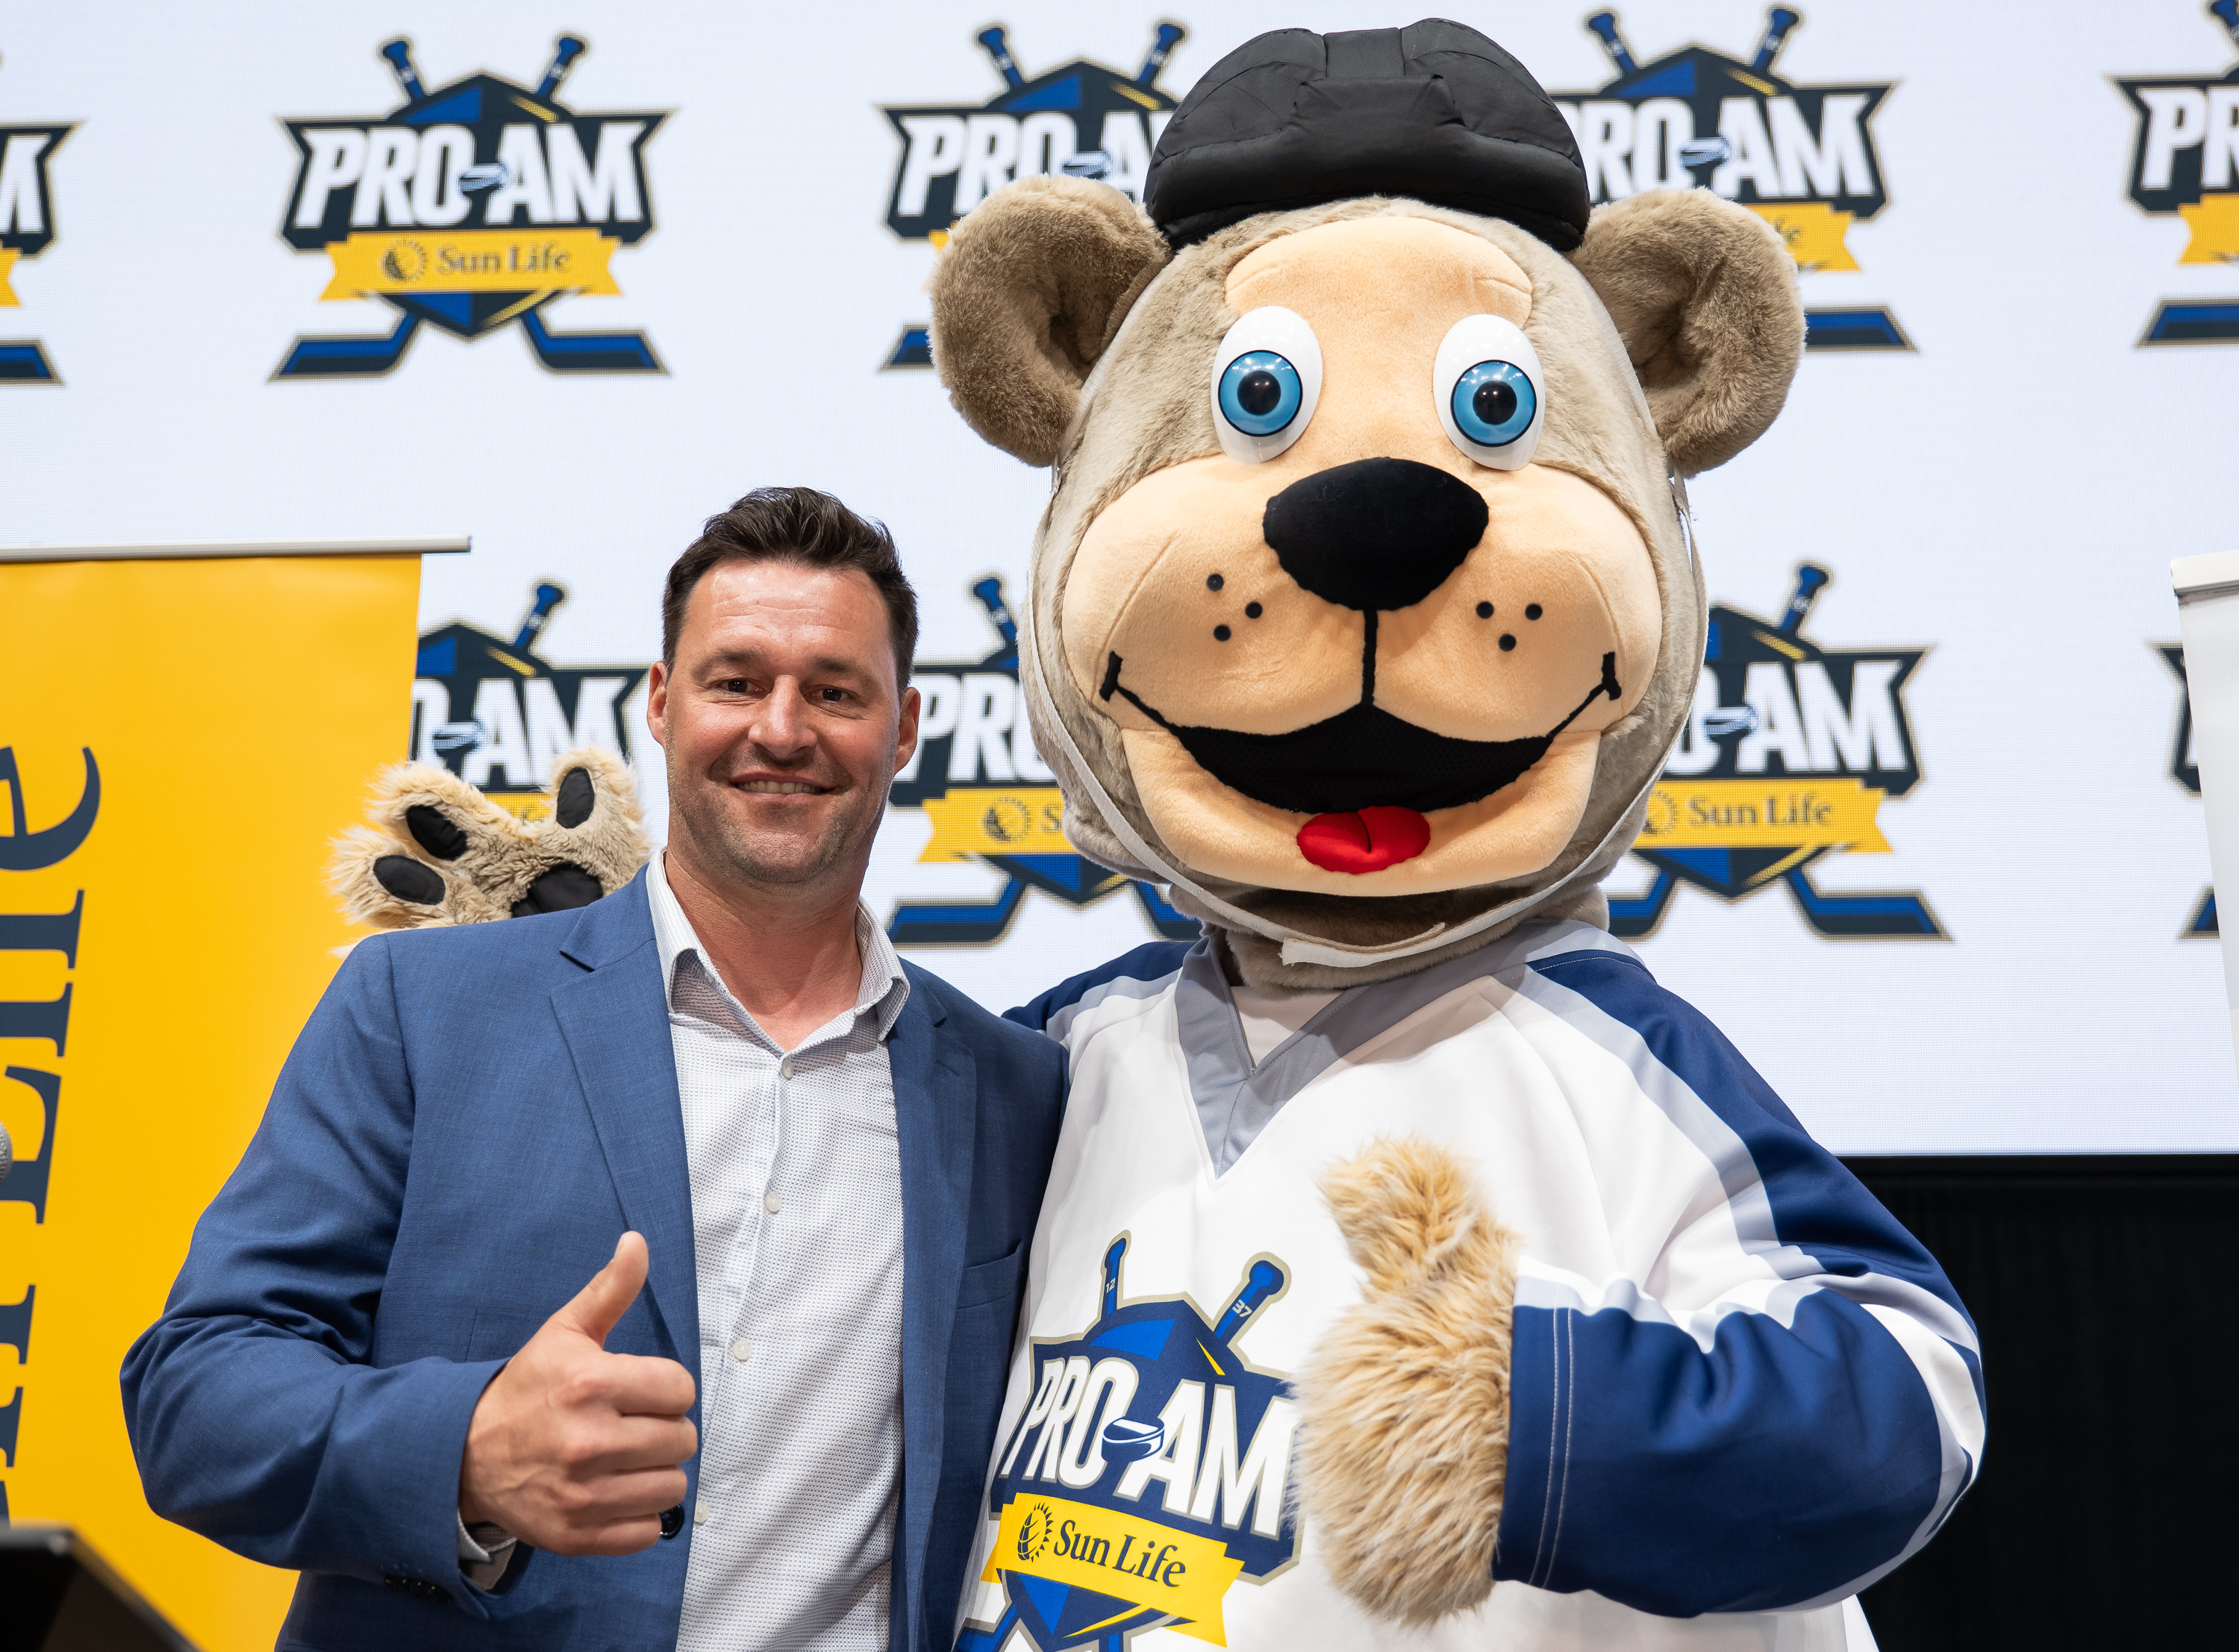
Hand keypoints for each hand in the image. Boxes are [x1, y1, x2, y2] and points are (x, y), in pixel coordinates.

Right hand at [458, 1232, 697, 1555]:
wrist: (463, 1454)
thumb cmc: (526, 1389)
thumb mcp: (564, 1332)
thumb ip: (610, 1289)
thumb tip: (637, 1241)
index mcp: (591, 1384)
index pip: (680, 1389)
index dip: (666, 1388)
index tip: (641, 1390)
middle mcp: (588, 1441)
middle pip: (683, 1439)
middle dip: (664, 1429)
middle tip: (633, 1425)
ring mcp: (582, 1494)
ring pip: (672, 1487)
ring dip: (656, 1473)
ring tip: (625, 1459)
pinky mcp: (576, 1534)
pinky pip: (647, 1532)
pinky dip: (639, 1516)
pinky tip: (614, 1492)